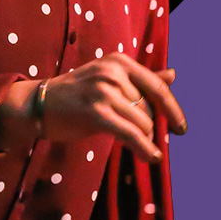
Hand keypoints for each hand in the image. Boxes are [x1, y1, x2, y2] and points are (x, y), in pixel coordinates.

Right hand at [0, 55, 185, 161]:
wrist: (39, 103)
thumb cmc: (77, 93)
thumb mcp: (110, 79)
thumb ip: (142, 80)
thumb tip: (174, 75)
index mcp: (119, 62)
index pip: (157, 86)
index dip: (173, 109)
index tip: (181, 128)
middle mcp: (114, 72)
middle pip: (148, 108)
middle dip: (148, 127)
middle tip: (141, 139)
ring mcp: (104, 91)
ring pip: (142, 122)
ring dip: (143, 139)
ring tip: (136, 145)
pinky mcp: (96, 112)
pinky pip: (130, 133)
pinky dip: (144, 148)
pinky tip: (151, 157)